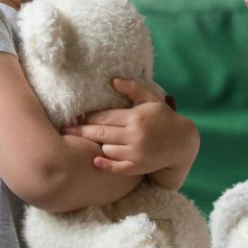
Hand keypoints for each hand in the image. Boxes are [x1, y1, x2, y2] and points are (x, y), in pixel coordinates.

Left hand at [61, 78, 198, 177]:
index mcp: (135, 117)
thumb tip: (113, 81)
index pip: (104, 117)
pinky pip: (117, 167)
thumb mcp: (151, 99)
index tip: (74, 116)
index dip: (87, 117)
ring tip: (85, 141)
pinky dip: (105, 164)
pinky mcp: (138, 166)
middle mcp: (134, 135)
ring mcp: (136, 152)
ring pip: (107, 149)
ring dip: (97, 145)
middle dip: (80, 131)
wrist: (182, 143)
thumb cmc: (164, 118)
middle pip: (100, 133)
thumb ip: (132, 89)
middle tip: (65, 129)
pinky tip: (95, 160)